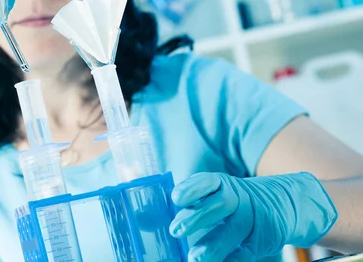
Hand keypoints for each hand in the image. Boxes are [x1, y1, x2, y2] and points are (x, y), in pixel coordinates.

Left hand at [169, 172, 337, 261]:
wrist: (282, 204)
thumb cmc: (232, 201)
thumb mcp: (216, 194)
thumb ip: (191, 205)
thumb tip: (154, 220)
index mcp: (222, 184)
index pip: (206, 182)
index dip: (191, 189)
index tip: (175, 198)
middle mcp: (238, 198)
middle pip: (219, 205)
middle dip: (197, 217)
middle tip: (176, 230)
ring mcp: (252, 219)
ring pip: (233, 231)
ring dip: (213, 245)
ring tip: (194, 257)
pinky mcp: (262, 239)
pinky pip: (246, 252)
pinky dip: (231, 260)